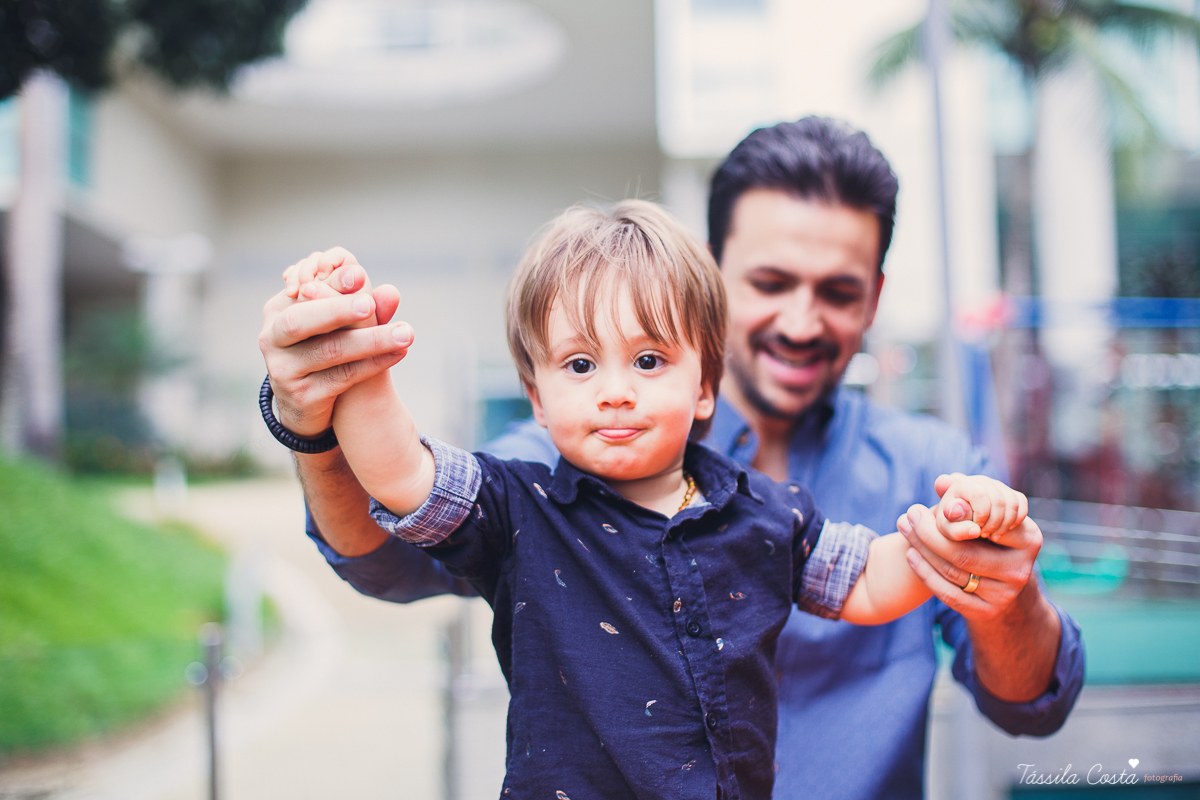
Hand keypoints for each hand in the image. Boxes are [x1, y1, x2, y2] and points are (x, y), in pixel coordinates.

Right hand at [258, 248, 410, 437]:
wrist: (306, 402)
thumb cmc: (325, 348)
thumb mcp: (336, 322)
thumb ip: (357, 301)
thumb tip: (391, 290)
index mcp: (277, 310)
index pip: (303, 289)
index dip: (330, 282)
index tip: (361, 275)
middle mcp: (271, 339)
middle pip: (299, 321)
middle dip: (337, 309)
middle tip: (370, 304)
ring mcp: (283, 370)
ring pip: (328, 351)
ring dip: (370, 340)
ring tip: (405, 333)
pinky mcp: (302, 397)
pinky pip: (342, 376)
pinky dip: (373, 363)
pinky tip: (398, 353)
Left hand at [897, 504, 1041, 621]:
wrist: (999, 577)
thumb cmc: (987, 532)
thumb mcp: (984, 509)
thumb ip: (965, 493)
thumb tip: (943, 482)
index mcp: (1029, 538)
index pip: (983, 527)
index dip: (951, 516)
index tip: (924, 506)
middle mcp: (1022, 570)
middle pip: (964, 553)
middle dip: (928, 533)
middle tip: (908, 515)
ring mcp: (1006, 595)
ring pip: (952, 572)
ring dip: (921, 549)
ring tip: (904, 527)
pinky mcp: (987, 612)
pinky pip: (948, 594)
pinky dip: (925, 573)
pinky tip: (910, 554)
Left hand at [933, 473, 1027, 541]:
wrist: (963, 525)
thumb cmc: (953, 526)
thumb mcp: (949, 531)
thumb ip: (956, 529)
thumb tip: (975, 530)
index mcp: (962, 484)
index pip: (980, 494)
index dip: (981, 514)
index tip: (976, 528)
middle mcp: (980, 480)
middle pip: (998, 500)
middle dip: (993, 522)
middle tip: (983, 535)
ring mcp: (997, 485)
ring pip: (1012, 503)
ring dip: (1005, 524)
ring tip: (992, 536)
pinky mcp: (1010, 493)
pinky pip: (1021, 503)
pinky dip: (1016, 520)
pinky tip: (1003, 531)